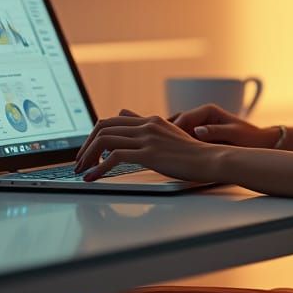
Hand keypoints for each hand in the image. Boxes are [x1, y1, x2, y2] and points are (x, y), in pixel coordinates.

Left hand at [74, 109, 216, 181]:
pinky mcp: (149, 153)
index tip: (87, 152)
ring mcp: (147, 138)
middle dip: (85, 146)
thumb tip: (125, 115)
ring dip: (87, 157)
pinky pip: (114, 156)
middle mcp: (146, 125)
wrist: (212, 160)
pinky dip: (98, 168)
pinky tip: (93, 178)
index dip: (93, 136)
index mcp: (150, 121)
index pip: (111, 121)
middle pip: (102, 128)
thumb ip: (148, 128)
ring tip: (82, 171)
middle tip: (79, 163)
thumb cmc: (194, 154)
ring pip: (104, 140)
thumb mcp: (169, 136)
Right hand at [168, 104, 276, 147]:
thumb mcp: (234, 134)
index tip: (166, 142)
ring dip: (170, 140)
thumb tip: (197, 131)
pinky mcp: (198, 137)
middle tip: (158, 148)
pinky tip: (171, 156)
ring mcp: (198, 126)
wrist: (260, 144)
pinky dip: (176, 145)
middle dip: (166, 134)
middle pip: (176, 123)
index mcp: (208, 111)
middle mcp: (201, 116)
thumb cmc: (249, 138)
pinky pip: (183, 139)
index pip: (184, 118)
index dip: (173, 130)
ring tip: (161, 153)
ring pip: (177, 131)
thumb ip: (215, 132)